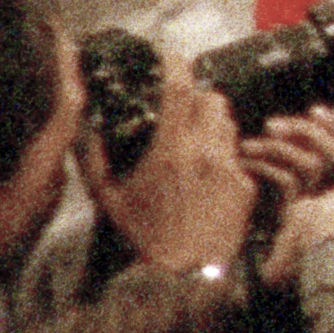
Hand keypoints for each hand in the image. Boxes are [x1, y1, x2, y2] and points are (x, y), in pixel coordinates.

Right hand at [93, 49, 253, 272]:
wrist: (183, 275)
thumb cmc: (141, 236)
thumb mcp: (107, 196)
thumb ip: (94, 156)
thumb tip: (86, 126)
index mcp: (170, 150)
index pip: (181, 89)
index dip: (177, 65)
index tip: (170, 57)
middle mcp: (205, 152)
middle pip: (213, 100)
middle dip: (198, 97)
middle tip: (183, 108)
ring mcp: (230, 168)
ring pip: (229, 125)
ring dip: (213, 124)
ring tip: (196, 141)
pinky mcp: (247, 184)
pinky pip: (238, 156)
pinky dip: (225, 157)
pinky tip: (209, 175)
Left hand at [238, 107, 333, 217]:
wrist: (271, 245)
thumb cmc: (275, 203)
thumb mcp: (288, 172)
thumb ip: (294, 150)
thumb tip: (287, 123)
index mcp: (332, 170)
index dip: (331, 124)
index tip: (314, 110)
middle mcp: (330, 182)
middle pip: (329, 148)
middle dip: (301, 130)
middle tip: (270, 124)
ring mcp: (316, 196)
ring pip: (309, 163)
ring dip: (276, 148)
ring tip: (247, 146)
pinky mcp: (298, 210)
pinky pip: (287, 181)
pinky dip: (265, 168)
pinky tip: (246, 164)